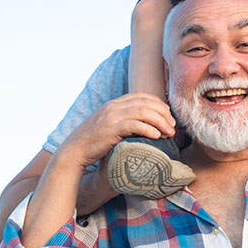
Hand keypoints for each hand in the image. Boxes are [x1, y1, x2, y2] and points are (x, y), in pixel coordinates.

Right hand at [58, 93, 175, 170]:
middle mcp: (114, 107)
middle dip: (163, 113)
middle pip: (146, 103)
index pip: (142, 96)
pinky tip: (157, 136)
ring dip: (160, 121)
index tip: (168, 115)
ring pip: (143, 112)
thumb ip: (124, 120)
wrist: (74, 151)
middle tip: (173, 126)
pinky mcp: (110, 130)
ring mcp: (111, 117)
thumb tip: (146, 125)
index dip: (158, 103)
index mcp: (114, 104)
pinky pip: (134, 125)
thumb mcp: (109, 125)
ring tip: (169, 133)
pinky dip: (148, 129)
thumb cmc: (94, 142)